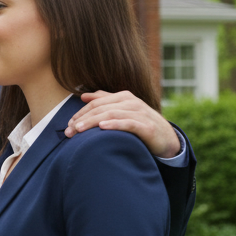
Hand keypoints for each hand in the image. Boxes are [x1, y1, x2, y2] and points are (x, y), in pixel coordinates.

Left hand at [65, 91, 181, 158]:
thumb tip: (84, 96)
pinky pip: (128, 123)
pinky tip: (102, 127)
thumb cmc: (140, 124)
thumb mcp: (123, 111)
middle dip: (83, 119)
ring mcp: (140, 113)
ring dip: (93, 122)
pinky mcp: (146, 126)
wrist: (166, 139)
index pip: (96, 102)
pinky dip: (114, 124)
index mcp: (123, 97)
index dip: (80, 113)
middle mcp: (131, 102)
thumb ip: (105, 101)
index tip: (68, 125)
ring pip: (111, 114)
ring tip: (79, 129)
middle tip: (69, 131)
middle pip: (101, 108)